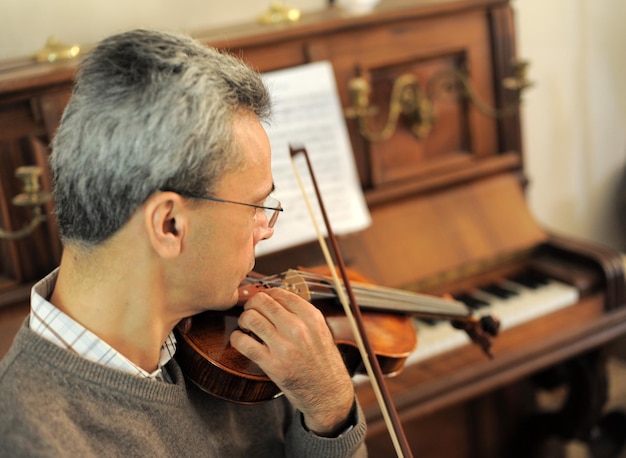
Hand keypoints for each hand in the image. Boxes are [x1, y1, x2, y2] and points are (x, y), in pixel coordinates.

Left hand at [230, 287, 354, 434]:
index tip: (262, 301)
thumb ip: (301, 314)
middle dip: (251, 304)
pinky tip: (241, 340)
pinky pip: (243, 342)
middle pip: (262, 301)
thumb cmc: (322, 361)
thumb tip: (274, 298)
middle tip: (252, 312)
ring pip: (250, 318)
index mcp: (311, 317)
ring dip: (243, 320)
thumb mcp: (320, 330)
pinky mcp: (272, 365)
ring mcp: (284, 347)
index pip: (279, 293)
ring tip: (247, 327)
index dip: (265, 294)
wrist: (328, 392)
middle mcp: (298, 329)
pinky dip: (236, 338)